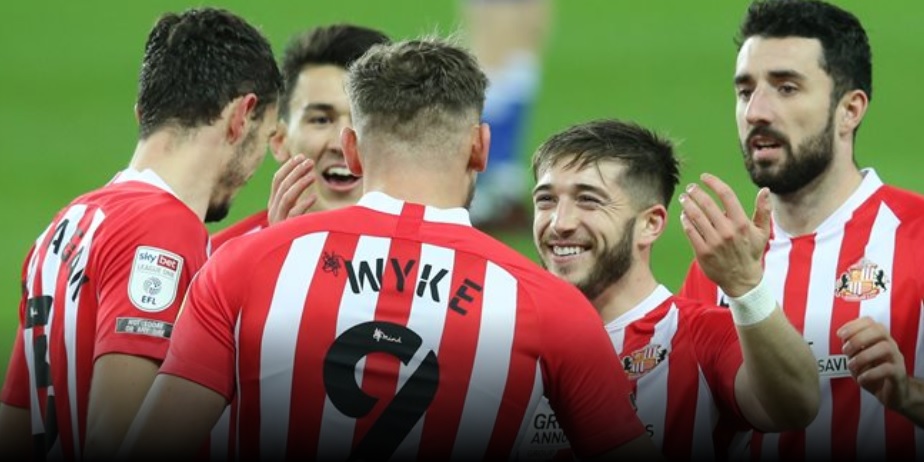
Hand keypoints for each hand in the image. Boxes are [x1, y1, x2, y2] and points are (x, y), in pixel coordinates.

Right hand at [267, 154, 316, 225]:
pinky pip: (294, 214)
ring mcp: (279, 221)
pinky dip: (304, 204)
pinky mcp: (286, 231)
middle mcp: (273, 211)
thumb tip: (304, 172)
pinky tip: (314, 197)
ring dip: (300, 184)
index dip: (289, 166)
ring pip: (287, 197)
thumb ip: (293, 195)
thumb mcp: (291, 211)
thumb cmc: (295, 231)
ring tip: (314, 176)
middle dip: (296, 171)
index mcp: (274, 204)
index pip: (277, 180)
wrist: (290, 260)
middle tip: (311, 162)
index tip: (302, 156)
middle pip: (283, 186)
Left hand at [678, 173, 769, 296]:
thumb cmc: (751, 252)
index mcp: (741, 223)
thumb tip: (765, 190)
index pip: (726, 195)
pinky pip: (690, 232)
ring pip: (696, 216)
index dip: (713, 183)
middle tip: (690, 188)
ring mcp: (714, 242)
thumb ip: (763, 210)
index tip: (704, 177)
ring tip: (684, 199)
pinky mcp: (703, 252)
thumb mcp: (762, 232)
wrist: (742, 279)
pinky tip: (684, 215)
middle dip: (696, 192)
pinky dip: (685, 221)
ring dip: (687, 204)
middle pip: (707, 204)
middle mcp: (727, 231)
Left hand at [838, 317, 909, 410]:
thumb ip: (852, 347)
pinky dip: (870, 373)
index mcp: (879, 338)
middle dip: (858, 338)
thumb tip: (842, 337)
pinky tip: (861, 379)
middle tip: (845, 351)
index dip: (853, 325)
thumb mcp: (858, 358)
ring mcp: (896, 359)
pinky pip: (888, 369)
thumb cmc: (872, 373)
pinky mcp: (899, 374)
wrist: (892, 394)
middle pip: (879, 330)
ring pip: (885, 347)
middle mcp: (890, 344)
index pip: (869, 322)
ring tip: (851, 365)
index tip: (840, 335)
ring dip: (863, 356)